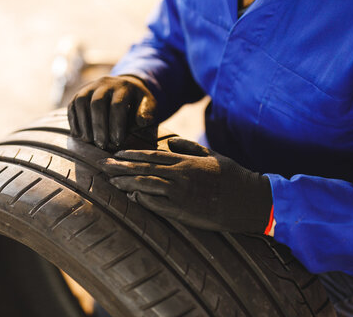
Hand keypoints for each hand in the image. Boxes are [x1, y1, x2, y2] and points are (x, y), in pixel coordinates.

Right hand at [68, 76, 156, 148]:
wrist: (124, 86)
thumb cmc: (137, 102)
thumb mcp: (148, 104)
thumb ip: (147, 113)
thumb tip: (141, 121)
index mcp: (124, 86)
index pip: (117, 105)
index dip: (116, 124)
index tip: (118, 142)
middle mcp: (105, 83)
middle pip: (97, 103)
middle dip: (99, 126)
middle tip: (102, 145)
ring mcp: (90, 86)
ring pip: (81, 102)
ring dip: (83, 123)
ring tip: (88, 141)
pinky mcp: (79, 93)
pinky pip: (72, 105)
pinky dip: (74, 121)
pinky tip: (79, 135)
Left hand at [98, 137, 272, 233]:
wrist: (250, 199)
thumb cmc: (232, 176)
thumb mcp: (212, 155)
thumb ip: (189, 147)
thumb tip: (170, 141)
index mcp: (185, 161)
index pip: (151, 155)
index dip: (131, 154)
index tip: (116, 154)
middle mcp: (180, 174)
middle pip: (143, 169)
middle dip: (120, 167)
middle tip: (102, 166)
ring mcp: (181, 192)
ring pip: (145, 184)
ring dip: (126, 182)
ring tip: (110, 181)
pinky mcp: (184, 210)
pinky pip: (156, 204)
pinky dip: (142, 199)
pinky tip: (130, 197)